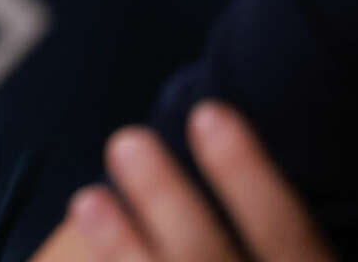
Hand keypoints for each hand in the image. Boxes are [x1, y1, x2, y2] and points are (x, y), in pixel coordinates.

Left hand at [52, 102, 333, 261]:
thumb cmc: (252, 261)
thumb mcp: (283, 251)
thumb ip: (263, 226)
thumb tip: (212, 122)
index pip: (287, 234)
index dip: (250, 177)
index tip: (209, 112)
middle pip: (206, 257)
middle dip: (167, 201)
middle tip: (127, 140)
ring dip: (121, 247)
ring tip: (87, 200)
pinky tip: (70, 259)